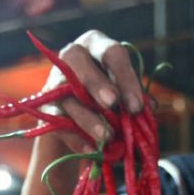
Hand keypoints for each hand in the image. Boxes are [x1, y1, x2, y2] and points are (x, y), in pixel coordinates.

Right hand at [42, 30, 146, 152]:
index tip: (137, 106)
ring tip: (108, 137)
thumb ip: (135, 95)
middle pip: (78, 62)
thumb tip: (149, 106)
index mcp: (96, 44)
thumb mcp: (124, 89)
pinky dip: (75, 137)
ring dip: (88, 118)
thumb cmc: (109, 92)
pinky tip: (91, 149)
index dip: (125, 78)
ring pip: (66, 95)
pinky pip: (56, 121)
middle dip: (97, 84)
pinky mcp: (44, 106)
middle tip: (113, 104)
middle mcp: (71, 55)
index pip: (111, 53)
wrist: (78, 111)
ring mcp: (54, 80)